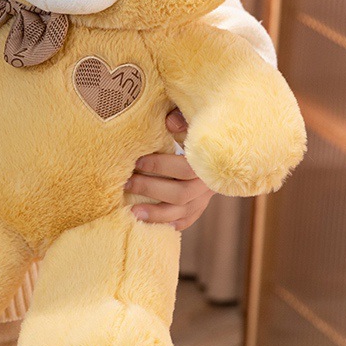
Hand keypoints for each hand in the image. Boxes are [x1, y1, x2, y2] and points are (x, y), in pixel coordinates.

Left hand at [124, 109, 214, 230]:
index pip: (184, 168)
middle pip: (181, 193)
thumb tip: (169, 123)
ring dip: (156, 214)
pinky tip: (148, 225)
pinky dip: (167, 224)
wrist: (218, 149)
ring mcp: (204, 198)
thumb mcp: (193, 121)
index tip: (137, 162)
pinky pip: (184, 221)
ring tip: (133, 213)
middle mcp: (207, 184)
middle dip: (151, 189)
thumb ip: (182, 119)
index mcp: (207, 161)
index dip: (160, 166)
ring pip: (182, 212)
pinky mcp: (198, 208)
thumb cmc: (197, 131)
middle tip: (127, 183)